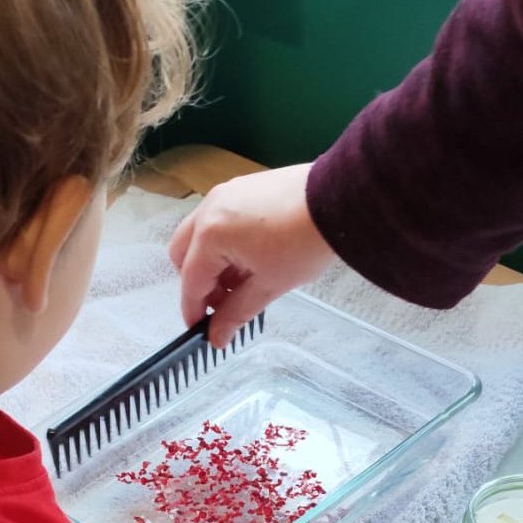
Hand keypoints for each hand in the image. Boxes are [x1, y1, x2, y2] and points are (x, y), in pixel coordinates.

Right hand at [169, 163, 334, 347]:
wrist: (339, 199)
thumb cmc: (304, 243)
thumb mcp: (269, 285)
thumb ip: (236, 312)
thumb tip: (216, 337)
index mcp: (210, 234)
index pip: (191, 281)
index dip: (194, 310)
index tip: (201, 330)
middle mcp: (209, 209)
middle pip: (184, 254)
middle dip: (197, 282)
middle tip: (222, 303)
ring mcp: (225, 193)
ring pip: (200, 234)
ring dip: (212, 261)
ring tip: (243, 281)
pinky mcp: (243, 185)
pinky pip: (219, 217)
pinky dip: (224, 241)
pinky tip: (251, 257)